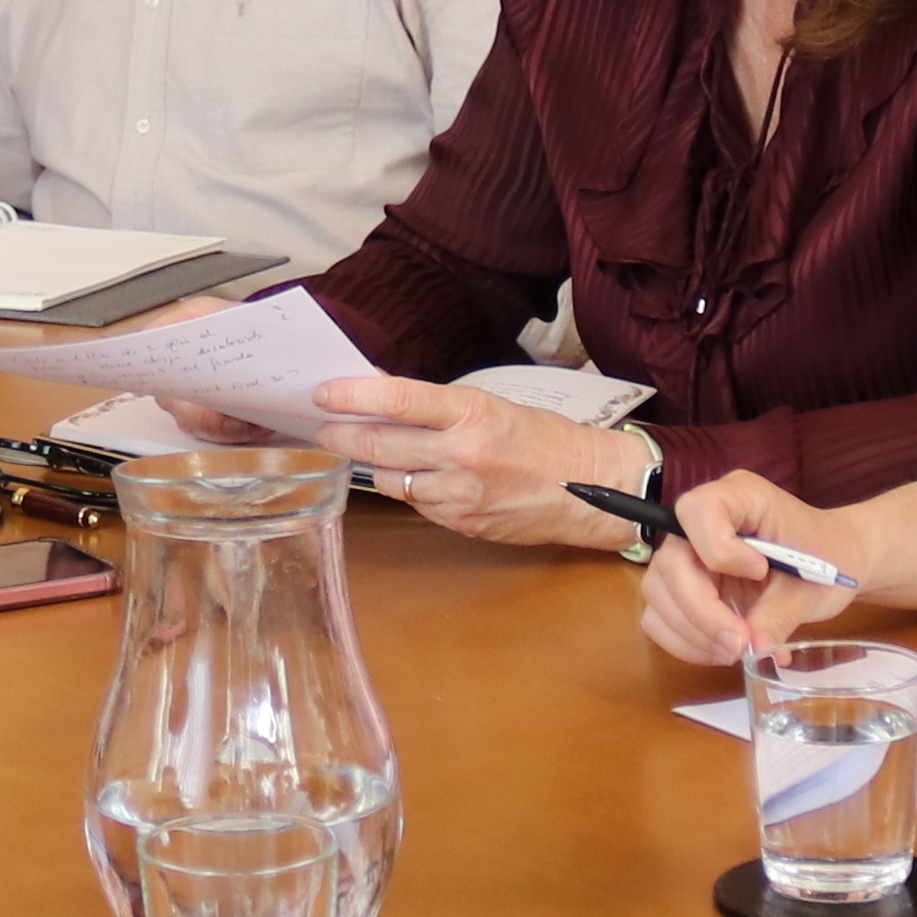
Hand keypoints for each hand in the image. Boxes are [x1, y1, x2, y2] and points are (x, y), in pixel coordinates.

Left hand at [307, 371, 634, 545]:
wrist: (592, 487)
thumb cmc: (549, 441)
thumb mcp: (496, 407)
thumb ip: (444, 408)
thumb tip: (391, 402)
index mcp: (472, 413)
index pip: (397, 399)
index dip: (352, 396)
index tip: (325, 394)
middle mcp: (461, 454)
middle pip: (380, 444)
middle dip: (343, 435)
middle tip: (324, 428)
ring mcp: (460, 494)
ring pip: (392, 479)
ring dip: (374, 464)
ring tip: (362, 451)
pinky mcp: (463, 523)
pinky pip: (419, 503)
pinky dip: (410, 488)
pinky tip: (413, 476)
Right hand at [645, 475, 869, 661]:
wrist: (836, 562)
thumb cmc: (829, 557)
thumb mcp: (812, 586)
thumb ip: (779, 614)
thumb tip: (754, 649)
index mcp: (739, 497)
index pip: (698, 512)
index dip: (718, 549)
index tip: (759, 572)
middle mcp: (702, 520)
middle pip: (671, 563)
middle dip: (701, 611)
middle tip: (739, 644)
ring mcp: (688, 554)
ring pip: (658, 593)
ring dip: (692, 632)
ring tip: (735, 651)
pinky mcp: (683, 587)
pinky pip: (660, 617)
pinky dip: (685, 642)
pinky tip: (719, 652)